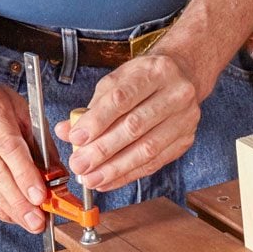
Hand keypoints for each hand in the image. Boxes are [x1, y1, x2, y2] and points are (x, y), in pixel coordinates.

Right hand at [0, 80, 47, 232]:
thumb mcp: (23, 110)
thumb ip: (41, 143)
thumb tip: (58, 176)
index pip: (9, 147)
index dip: (25, 175)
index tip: (40, 197)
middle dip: (19, 200)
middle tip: (37, 220)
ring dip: (8, 207)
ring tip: (29, 222)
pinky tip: (10, 214)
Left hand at [57, 53, 199, 190]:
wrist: (183, 78)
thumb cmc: (144, 80)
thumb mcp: (116, 83)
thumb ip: (92, 107)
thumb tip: (66, 132)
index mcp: (155, 71)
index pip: (122, 98)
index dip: (97, 121)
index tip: (76, 138)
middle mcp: (176, 94)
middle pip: (135, 126)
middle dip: (103, 149)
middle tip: (79, 164)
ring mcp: (185, 119)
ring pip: (147, 149)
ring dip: (115, 168)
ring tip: (91, 178)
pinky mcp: (186, 140)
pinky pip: (155, 163)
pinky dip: (129, 174)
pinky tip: (109, 180)